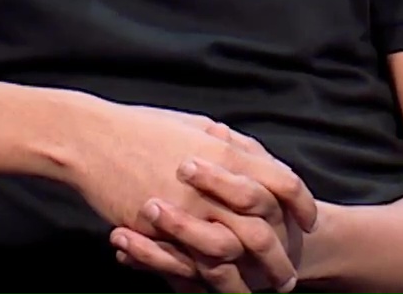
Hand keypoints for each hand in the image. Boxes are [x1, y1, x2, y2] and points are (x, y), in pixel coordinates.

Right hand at [68, 103, 317, 286]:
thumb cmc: (143, 126)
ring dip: (250, 278)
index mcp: (228, 154)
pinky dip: (209, 282)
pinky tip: (217, 291)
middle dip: (280, 257)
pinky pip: (192, 264)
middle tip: (288, 276)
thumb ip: (230, 145)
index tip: (310, 221)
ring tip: (259, 292)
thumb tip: (256, 156)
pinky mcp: (159, 230)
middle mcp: (214, 185)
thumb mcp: (196, 126)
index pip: (284, 184)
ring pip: (232, 254)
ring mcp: (186, 210)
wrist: (92, 138)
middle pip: (264, 229)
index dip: (303, 205)